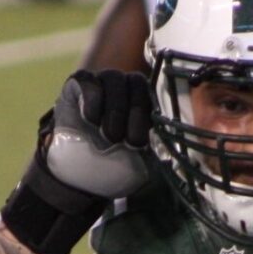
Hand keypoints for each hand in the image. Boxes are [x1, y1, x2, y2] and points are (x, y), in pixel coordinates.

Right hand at [45, 69, 150, 197]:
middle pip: (137, 82)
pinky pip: (87, 79)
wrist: (82, 175)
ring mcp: (101, 82)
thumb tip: (175, 144)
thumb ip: (159, 148)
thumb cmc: (117, 165)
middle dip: (135, 114)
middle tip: (130, 143)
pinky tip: (91, 120)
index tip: (145, 143)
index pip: (156, 93)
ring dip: (115, 109)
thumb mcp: (144, 160)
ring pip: (114, 78)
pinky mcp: (77, 85)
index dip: (151, 115)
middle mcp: (126, 87)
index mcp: (146, 101)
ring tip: (110, 137)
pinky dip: (92, 98)